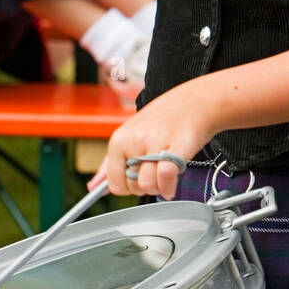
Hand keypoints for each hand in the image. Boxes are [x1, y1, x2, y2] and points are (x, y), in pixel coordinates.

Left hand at [94, 79, 213, 200]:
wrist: (195, 101)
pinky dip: (170, 186)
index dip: (128, 186)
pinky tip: (172, 182)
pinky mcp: (177, 146)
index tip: (138, 177)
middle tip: (155, 170)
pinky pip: (166, 176)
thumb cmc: (163, 119)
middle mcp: (134, 140)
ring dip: (159, 187)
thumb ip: (111, 164)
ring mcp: (155, 142)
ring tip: (165, 173)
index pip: (114, 184)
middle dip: (146, 185)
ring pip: (148, 185)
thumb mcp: (131, 136)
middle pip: (133, 186)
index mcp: (119, 139)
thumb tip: (93, 187)